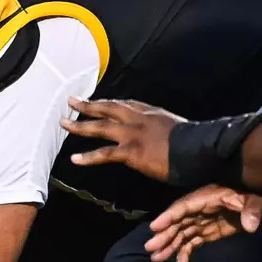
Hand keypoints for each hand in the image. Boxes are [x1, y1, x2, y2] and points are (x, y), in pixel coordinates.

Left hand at [61, 97, 182, 181]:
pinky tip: (75, 159)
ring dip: (80, 125)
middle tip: (71, 101)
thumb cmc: (193, 143)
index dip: (108, 103)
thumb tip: (160, 136)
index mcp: (150, 113)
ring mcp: (133, 134)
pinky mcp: (132, 151)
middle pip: (108, 108)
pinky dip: (89, 157)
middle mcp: (138, 119)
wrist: (197, 149)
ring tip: (64, 123)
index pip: (125, 104)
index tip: (97, 101)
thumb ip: (163, 129)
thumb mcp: (177, 128)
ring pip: (101, 127)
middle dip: (88, 105)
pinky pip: (105, 153)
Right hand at [145, 185, 261, 261]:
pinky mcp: (205, 233)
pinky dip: (184, 254)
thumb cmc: (250, 197)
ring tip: (156, 259)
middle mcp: (197, 211)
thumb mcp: (253, 200)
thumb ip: (251, 209)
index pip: (183, 207)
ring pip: (180, 235)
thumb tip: (251, 225)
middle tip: (150, 248)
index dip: (168, 216)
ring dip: (169, 246)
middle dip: (164, 235)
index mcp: (205, 199)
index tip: (154, 227)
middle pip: (177, 223)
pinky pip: (191, 243)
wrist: (251, 202)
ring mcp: (200, 222)